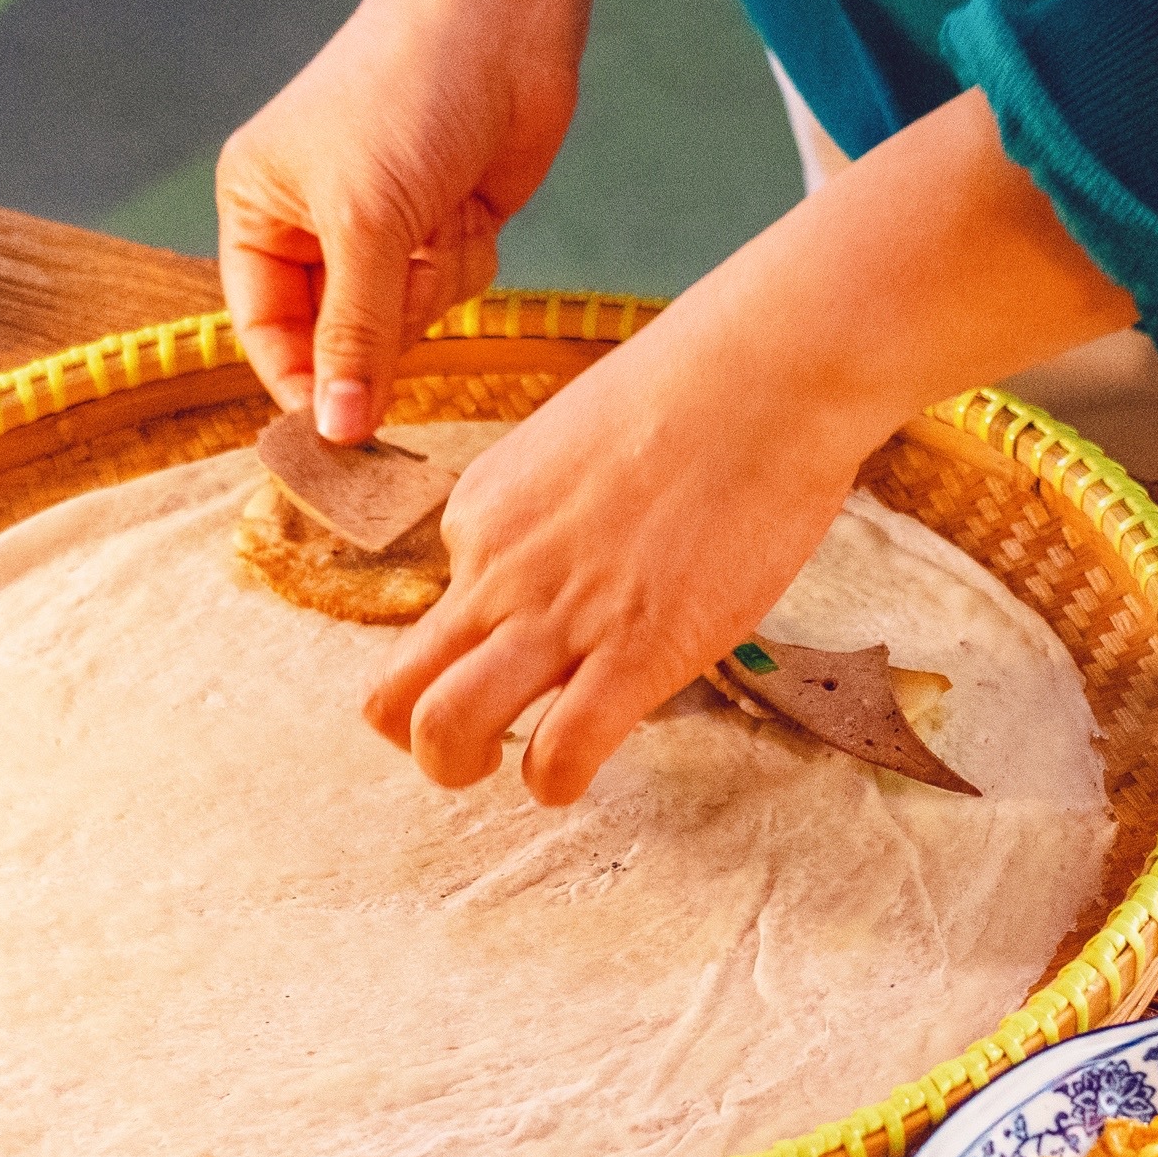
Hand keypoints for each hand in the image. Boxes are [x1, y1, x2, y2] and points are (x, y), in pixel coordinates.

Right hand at [217, 0, 626, 440]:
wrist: (502, 18)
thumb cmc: (409, 94)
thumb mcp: (367, 224)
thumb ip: (352, 335)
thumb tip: (335, 431)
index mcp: (258, 206)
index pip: (263, 328)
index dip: (300, 381)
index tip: (339, 432)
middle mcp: (312, 222)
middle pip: (336, 338)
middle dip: (381, 322)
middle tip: (406, 283)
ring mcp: (382, 228)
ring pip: (402, 321)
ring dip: (430, 283)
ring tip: (439, 216)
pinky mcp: (442, 226)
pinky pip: (449, 291)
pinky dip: (464, 260)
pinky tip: (470, 205)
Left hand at [368, 312, 875, 801]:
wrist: (764, 372)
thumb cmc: (700, 389)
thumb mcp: (582, 440)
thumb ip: (560, 509)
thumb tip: (589, 551)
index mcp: (482, 513)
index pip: (442, 607)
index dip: (483, 641)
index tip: (541, 643)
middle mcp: (496, 570)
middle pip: (394, 692)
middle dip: (418, 739)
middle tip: (478, 746)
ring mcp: (556, 616)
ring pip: (443, 730)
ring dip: (463, 770)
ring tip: (516, 770)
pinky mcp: (632, 654)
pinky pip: (558, 755)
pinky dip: (555, 784)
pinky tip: (580, 773)